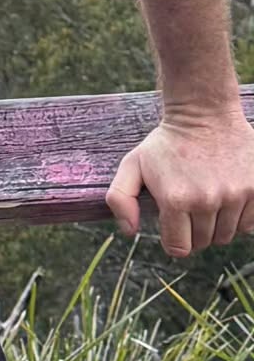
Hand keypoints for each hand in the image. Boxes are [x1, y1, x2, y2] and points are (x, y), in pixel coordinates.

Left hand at [106, 110, 253, 256]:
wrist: (204, 113)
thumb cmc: (166, 142)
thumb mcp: (132, 165)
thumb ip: (120, 199)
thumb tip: (130, 232)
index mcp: (175, 199)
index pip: (179, 248)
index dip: (175, 241)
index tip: (174, 227)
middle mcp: (207, 200)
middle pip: (204, 242)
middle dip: (195, 232)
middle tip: (190, 207)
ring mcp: (235, 195)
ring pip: (227, 235)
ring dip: (217, 225)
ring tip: (208, 199)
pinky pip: (249, 224)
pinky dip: (239, 218)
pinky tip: (227, 198)